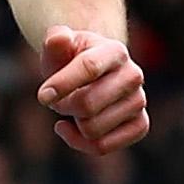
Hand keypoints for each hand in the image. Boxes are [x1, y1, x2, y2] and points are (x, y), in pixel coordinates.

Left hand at [37, 26, 147, 154]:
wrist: (92, 74)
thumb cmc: (70, 61)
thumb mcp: (58, 48)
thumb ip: (54, 41)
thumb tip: (60, 37)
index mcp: (115, 50)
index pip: (89, 68)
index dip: (62, 84)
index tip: (43, 95)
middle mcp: (133, 75)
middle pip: (88, 105)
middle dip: (63, 106)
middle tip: (59, 99)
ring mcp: (139, 101)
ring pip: (93, 129)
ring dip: (73, 123)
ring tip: (73, 108)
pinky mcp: (140, 124)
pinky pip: (104, 146)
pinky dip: (82, 142)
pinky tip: (74, 130)